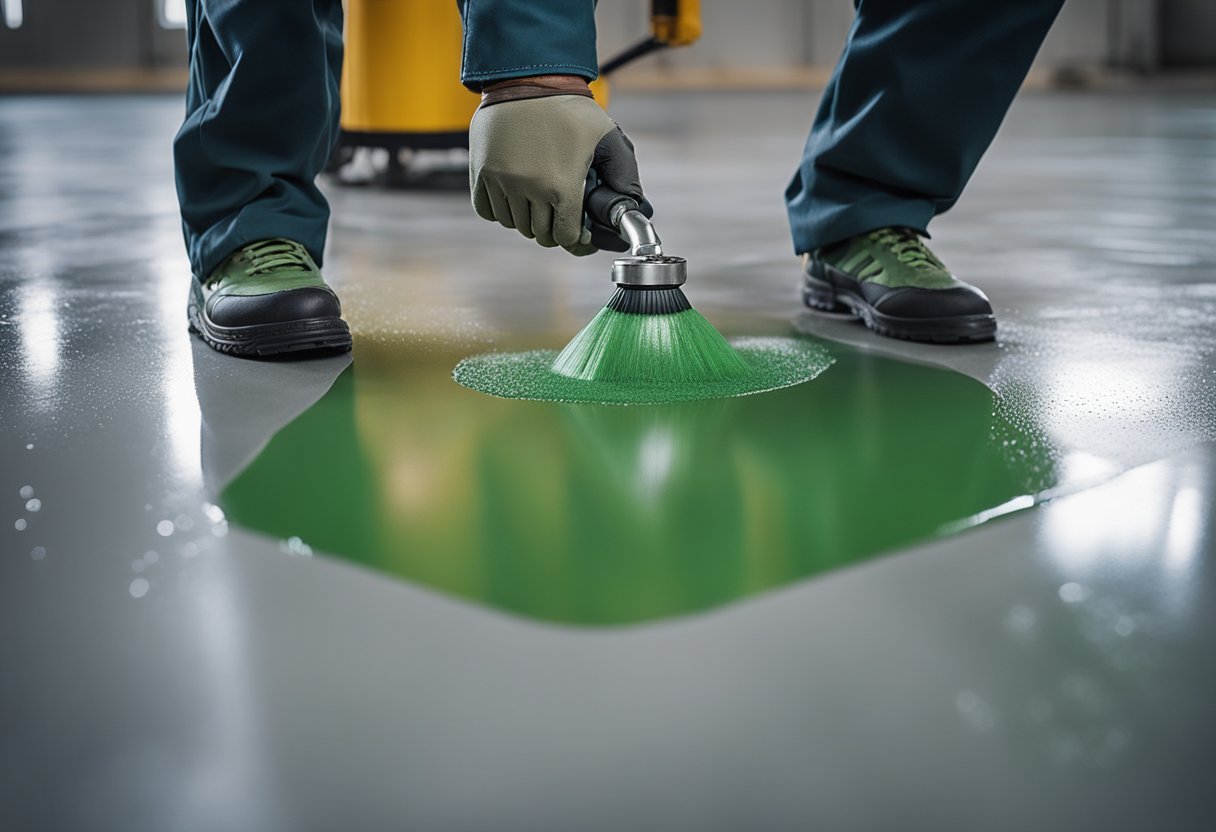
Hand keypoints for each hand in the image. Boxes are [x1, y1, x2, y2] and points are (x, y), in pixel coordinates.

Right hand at [469, 91, 645, 255]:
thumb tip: (632, 207)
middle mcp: (529, 189)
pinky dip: (501, 211)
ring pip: (514, 224)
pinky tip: (514, 197)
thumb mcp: (608, 137)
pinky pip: (487, 211)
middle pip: (540, 233)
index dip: (575, 238)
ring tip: (538, 202)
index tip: (579, 232)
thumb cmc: (569, 108)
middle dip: (553, 229)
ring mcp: (501, 182)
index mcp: (561, 186)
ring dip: (527, 219)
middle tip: (560, 215)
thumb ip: (625, 174)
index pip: (565, 237)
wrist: (527, 79)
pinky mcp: (480, 173)